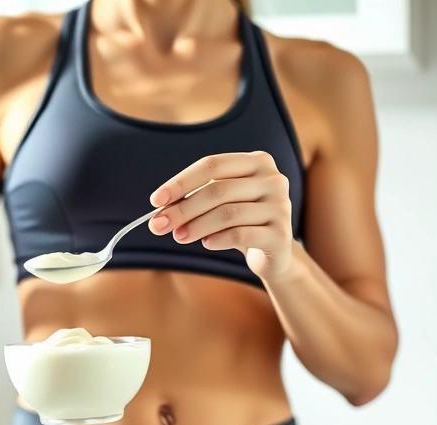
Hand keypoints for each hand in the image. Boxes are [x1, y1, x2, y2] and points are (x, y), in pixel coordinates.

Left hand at [147, 151, 293, 281]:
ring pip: (227, 213)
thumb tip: (161, 210)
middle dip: (183, 209)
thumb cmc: (240, 220)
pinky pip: (240, 234)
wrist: (274, 251)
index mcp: (257, 161)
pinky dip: (217, 239)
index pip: (212, 165)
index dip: (181, 182)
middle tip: (159, 225)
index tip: (155, 200)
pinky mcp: (281, 234)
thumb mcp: (219, 204)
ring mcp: (281, 206)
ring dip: (196, 226)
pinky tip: (206, 243)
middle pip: (217, 190)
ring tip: (179, 236)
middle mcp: (273, 179)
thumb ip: (195, 200)